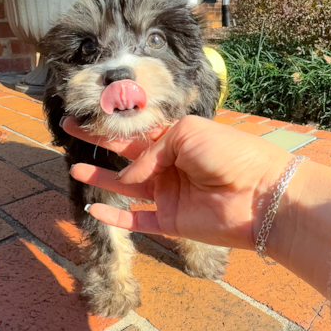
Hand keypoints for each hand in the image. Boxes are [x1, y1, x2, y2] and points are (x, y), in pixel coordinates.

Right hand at [63, 115, 292, 249]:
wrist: (259, 194)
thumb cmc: (230, 154)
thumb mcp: (187, 134)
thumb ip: (150, 151)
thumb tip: (128, 179)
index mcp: (177, 139)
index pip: (139, 129)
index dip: (115, 120)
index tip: (90, 109)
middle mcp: (170, 165)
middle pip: (126, 153)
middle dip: (99, 141)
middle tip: (71, 128)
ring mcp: (169, 194)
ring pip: (126, 187)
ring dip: (101, 178)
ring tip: (74, 169)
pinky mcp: (170, 221)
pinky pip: (136, 220)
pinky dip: (114, 217)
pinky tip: (94, 209)